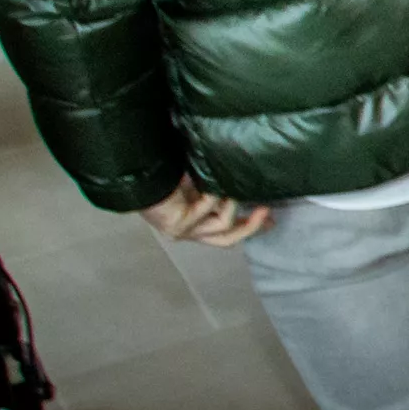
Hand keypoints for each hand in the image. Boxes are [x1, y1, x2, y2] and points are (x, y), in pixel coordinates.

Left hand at [141, 181, 266, 245]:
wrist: (137, 170)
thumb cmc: (164, 172)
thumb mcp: (198, 181)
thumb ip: (216, 186)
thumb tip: (242, 178)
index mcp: (192, 222)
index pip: (225, 233)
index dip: (250, 227)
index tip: (271, 217)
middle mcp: (188, 231)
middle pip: (227, 239)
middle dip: (251, 226)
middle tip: (267, 212)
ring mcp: (182, 231)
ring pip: (223, 225)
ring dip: (230, 202)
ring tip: (226, 181)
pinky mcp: (177, 226)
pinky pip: (208, 208)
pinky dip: (211, 193)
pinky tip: (205, 177)